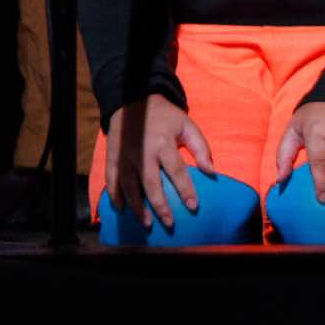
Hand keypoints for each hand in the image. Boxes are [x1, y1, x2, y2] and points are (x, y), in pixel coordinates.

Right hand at [104, 94, 215, 230]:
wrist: (134, 101)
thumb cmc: (166, 117)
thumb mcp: (187, 126)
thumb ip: (201, 148)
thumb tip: (212, 171)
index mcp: (163, 143)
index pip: (176, 171)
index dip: (185, 190)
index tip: (193, 206)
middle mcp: (142, 153)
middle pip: (151, 184)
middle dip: (160, 206)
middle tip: (169, 223)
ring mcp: (125, 157)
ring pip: (129, 187)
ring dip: (137, 207)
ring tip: (147, 223)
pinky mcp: (112, 158)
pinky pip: (112, 181)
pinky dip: (115, 196)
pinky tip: (121, 209)